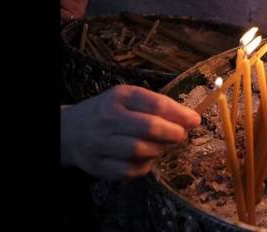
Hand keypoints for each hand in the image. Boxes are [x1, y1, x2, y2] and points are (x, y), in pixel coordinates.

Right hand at [60, 85, 200, 179]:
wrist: (71, 130)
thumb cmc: (111, 112)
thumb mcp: (130, 99)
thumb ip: (158, 106)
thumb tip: (191, 119)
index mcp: (120, 97)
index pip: (156, 104)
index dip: (180, 114)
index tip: (195, 120)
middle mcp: (108, 118)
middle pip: (149, 128)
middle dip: (173, 133)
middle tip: (181, 136)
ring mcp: (100, 143)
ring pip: (140, 150)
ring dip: (158, 150)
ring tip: (161, 146)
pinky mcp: (98, 165)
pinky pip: (129, 170)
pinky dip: (144, 166)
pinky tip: (147, 159)